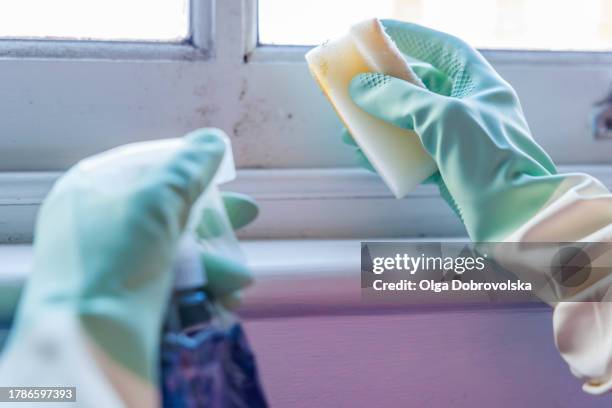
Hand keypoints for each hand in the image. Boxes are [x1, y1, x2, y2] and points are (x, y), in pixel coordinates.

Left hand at [11, 128, 253, 383]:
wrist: (89, 344)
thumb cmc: (119, 258)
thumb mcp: (158, 199)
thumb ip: (190, 166)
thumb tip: (214, 138)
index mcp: (92, 189)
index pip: (148, 166)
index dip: (190, 169)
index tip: (223, 175)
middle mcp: (98, 224)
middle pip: (168, 211)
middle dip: (214, 223)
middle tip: (249, 216)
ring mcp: (110, 264)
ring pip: (175, 252)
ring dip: (215, 264)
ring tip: (238, 285)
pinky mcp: (126, 300)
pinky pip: (169, 282)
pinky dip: (199, 288)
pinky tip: (224, 302)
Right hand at [347, 20, 561, 240]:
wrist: (512, 217)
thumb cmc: (488, 159)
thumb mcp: (442, 118)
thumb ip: (400, 99)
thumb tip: (361, 87)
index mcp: (480, 85)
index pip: (443, 48)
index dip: (411, 37)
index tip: (378, 33)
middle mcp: (472, 108)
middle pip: (422, 86)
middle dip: (385, 88)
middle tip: (355, 86)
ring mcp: (461, 140)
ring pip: (413, 123)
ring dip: (381, 124)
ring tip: (351, 129)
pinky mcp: (451, 168)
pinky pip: (414, 153)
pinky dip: (389, 154)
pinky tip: (367, 157)